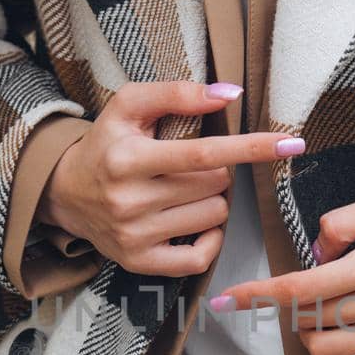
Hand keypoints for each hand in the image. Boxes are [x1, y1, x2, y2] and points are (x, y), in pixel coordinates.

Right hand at [37, 80, 304, 276]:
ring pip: (213, 216)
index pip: (202, 153)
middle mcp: (129, 200)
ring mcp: (134, 235)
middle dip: (218, 170)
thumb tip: (229, 94)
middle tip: (193, 166)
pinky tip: (199, 223)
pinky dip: (211, 240)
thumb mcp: (128, 106)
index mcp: (128, 158)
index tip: (289, 144)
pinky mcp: (139, 262)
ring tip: (185, 191)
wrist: (66, 194)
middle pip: (215, 184)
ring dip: (213, 200)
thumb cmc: (107, 144)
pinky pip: (199, 258)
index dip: (249, 147)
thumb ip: (176, 93)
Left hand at [211, 181, 354, 354]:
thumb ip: (346, 221)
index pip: (302, 288)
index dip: (258, 295)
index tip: (228, 299)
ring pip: (325, 350)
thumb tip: (315, 251)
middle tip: (299, 289)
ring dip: (304, 336)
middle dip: (288, 307)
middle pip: (309, 318)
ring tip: (311, 316)